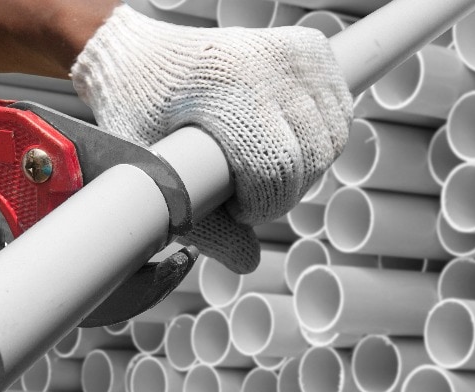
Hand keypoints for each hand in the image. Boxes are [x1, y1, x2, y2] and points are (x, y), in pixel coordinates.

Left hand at [71, 5, 352, 272]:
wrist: (137, 59)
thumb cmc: (135, 114)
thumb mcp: (153, 173)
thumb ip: (200, 224)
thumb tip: (247, 261)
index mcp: (226, 85)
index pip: (276, 169)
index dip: (260, 206)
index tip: (233, 209)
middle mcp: (268, 62)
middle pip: (310, 159)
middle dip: (281, 193)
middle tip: (243, 192)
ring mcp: (294, 52)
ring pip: (331, 139)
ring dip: (304, 170)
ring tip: (260, 169)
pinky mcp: (310, 48)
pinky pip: (339, 113)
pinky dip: (320, 139)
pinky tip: (283, 144)